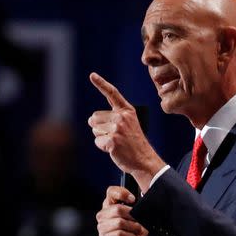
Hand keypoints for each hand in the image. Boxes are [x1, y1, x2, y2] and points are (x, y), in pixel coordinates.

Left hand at [88, 72, 166, 192]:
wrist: (144, 160)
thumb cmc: (134, 143)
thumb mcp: (129, 125)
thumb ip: (114, 118)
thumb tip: (91, 120)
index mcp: (127, 111)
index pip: (112, 93)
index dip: (101, 83)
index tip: (92, 75)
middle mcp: (122, 117)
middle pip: (95, 118)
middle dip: (99, 128)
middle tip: (114, 136)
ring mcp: (117, 129)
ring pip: (95, 130)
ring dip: (101, 137)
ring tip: (116, 142)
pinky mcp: (112, 140)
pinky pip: (97, 141)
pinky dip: (103, 147)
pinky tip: (114, 149)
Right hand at [96, 186, 148, 235]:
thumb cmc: (134, 232)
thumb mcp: (137, 217)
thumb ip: (135, 207)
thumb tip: (139, 205)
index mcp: (109, 206)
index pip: (111, 192)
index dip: (122, 193)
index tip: (133, 200)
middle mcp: (102, 216)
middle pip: (117, 209)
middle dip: (132, 217)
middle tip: (139, 223)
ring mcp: (102, 228)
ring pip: (119, 223)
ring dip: (133, 228)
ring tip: (136, 233)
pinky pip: (120, 234)